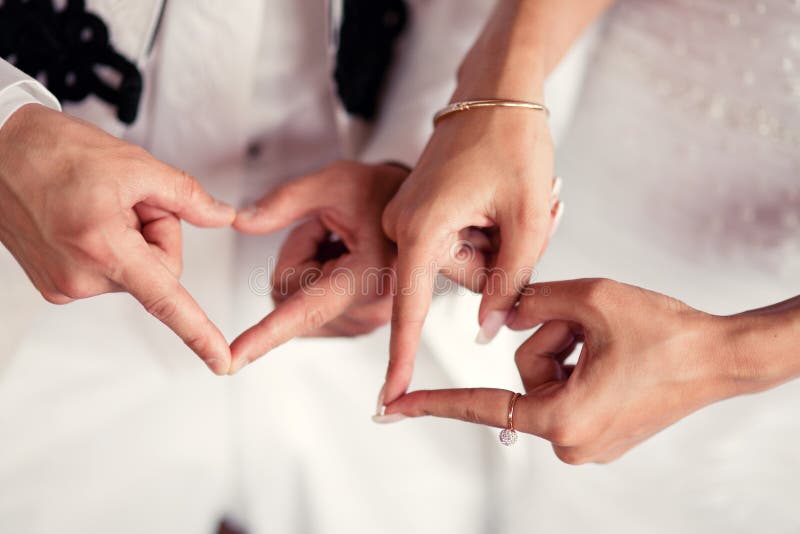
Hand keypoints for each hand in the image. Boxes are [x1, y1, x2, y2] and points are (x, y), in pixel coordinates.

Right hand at [0, 104, 235, 373]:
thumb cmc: (54, 153)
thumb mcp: (135, 164)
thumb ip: (188, 197)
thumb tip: (222, 216)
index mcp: (103, 247)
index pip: (165, 301)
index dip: (199, 333)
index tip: (220, 361)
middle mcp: (80, 277)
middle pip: (160, 272)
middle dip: (157, 234)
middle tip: (129, 200)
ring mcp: (63, 284)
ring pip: (134, 272)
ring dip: (131, 239)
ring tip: (99, 205)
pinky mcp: (54, 285)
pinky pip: (108, 272)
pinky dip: (110, 247)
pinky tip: (86, 217)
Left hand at [229, 161, 407, 371]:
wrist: (419, 213)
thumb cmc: (381, 194)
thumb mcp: (334, 182)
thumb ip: (284, 201)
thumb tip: (240, 222)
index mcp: (368, 273)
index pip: (305, 307)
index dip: (265, 335)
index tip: (233, 361)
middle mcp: (371, 309)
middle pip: (286, 294)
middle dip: (297, 256)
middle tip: (333, 231)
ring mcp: (365, 323)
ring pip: (292, 303)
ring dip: (306, 269)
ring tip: (345, 247)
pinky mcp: (358, 328)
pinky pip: (306, 310)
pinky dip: (314, 283)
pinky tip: (344, 264)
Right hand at [379, 108, 556, 405]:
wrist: (497, 93)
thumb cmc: (515, 144)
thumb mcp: (528, 218)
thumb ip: (510, 282)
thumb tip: (487, 329)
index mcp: (423, 226)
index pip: (410, 305)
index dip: (403, 356)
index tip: (388, 399)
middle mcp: (404, 223)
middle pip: (455, 278)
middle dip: (496, 259)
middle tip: (525, 213)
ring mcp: (410, 216)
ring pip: (459, 261)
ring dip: (494, 242)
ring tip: (516, 199)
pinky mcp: (420, 210)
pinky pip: (454, 241)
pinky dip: (484, 231)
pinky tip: (500, 200)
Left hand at [383, 278, 744, 463]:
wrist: (720, 356)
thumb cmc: (665, 332)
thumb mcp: (590, 300)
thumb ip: (534, 300)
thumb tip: (503, 310)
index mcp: (564, 416)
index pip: (480, 404)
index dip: (430, 404)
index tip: (390, 409)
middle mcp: (572, 441)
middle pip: (523, 373)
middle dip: (549, 338)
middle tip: (592, 325)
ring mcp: (586, 441)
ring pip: (542, 378)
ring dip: (565, 347)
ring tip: (607, 338)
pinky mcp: (598, 432)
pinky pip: (562, 388)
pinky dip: (575, 361)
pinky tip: (611, 353)